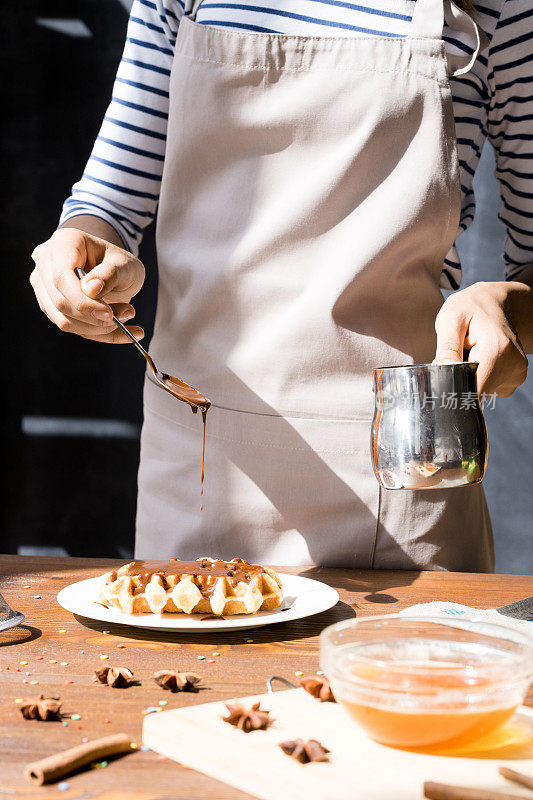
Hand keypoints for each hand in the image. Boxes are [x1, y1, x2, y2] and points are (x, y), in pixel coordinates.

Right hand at [30, 227, 144, 342]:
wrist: (113, 271)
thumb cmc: (119, 264)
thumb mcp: (126, 264)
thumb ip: (111, 274)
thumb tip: (91, 289)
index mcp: (64, 242)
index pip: (61, 277)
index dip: (83, 300)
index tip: (109, 314)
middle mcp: (46, 262)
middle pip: (60, 301)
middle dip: (94, 317)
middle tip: (126, 315)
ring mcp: (44, 286)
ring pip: (63, 319)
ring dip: (97, 327)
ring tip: (125, 317)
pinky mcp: (50, 306)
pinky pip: (71, 327)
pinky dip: (97, 333)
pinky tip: (121, 331)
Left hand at [434, 281, 527, 396]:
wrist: (497, 303)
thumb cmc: (471, 307)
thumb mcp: (451, 318)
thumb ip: (447, 347)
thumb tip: (443, 373)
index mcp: (497, 348)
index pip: (473, 388)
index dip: (454, 387)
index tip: (446, 374)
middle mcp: (512, 364)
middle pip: (476, 391)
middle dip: (461, 379)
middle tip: (460, 352)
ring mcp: (517, 373)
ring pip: (482, 391)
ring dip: (470, 376)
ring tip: (472, 351)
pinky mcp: (516, 378)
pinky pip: (490, 388)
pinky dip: (480, 376)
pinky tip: (480, 357)